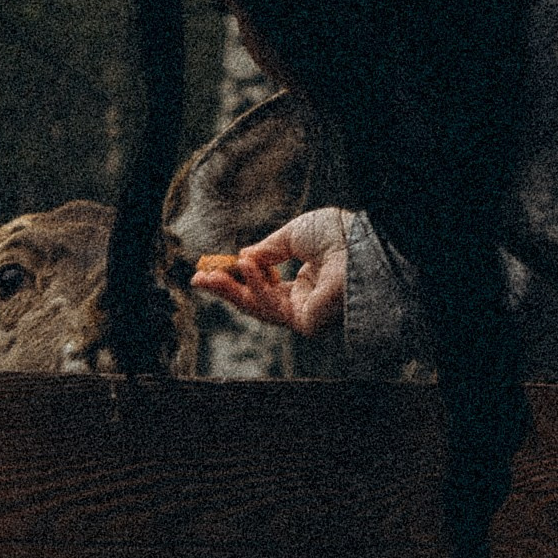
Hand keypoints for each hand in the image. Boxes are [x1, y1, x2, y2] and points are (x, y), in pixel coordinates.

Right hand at [193, 208, 348, 337]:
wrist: (360, 247)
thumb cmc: (337, 236)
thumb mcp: (294, 234)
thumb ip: (268, 249)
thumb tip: (243, 257)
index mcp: (309, 280)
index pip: (267, 284)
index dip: (240, 278)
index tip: (213, 269)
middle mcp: (307, 301)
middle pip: (257, 301)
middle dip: (226, 290)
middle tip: (197, 280)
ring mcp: (306, 314)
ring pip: (258, 308)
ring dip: (230, 292)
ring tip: (206, 277)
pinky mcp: (305, 324)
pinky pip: (271, 306)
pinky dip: (255, 286)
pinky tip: (245, 265)